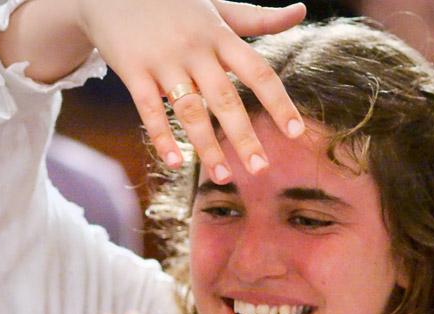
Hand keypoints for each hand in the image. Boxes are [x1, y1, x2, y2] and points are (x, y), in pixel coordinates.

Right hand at [0, 0, 305, 181]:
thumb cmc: (174, 3)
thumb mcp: (217, 7)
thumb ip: (258, 18)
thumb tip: (300, 12)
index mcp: (220, 36)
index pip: (258, 72)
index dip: (279, 103)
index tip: (297, 133)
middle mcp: (195, 49)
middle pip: (225, 98)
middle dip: (244, 136)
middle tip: (261, 169)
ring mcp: (163, 61)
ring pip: (189, 110)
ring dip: (207, 146)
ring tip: (223, 177)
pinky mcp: (133, 71)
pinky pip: (149, 111)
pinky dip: (162, 138)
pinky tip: (175, 163)